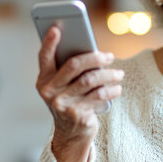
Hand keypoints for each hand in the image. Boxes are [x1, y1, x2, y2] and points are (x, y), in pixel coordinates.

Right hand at [36, 26, 123, 161]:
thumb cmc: (71, 100)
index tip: (56, 28)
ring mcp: (62, 104)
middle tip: (110, 56)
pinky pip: (99, 95)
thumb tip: (92, 49)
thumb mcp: (65, 85)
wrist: (72, 133)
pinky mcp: (77, 114)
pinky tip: (118, 87)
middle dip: (95, 57)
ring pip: (90, 80)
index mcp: (43, 80)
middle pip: (74, 65)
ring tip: (119, 74)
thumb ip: (71, 69)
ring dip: (109, 75)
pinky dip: (112, 90)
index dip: (49, 42)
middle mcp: (49, 91)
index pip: (44, 57)